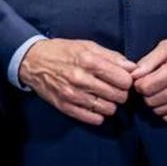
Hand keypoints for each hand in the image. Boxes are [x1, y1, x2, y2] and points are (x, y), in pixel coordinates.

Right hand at [18, 38, 135, 125]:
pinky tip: (93, 104)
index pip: (124, 80)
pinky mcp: (66, 107)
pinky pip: (94, 119)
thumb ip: (112, 56)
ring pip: (109, 109)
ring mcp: (72, 95)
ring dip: (109, 104)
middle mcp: (80, 78)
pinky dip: (98, 114)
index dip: (126, 80)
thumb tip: (133, 68)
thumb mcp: (87, 46)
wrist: (32, 61)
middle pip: (119, 96)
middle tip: (113, 88)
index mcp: (88, 60)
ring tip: (102, 96)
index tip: (121, 79)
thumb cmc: (63, 51)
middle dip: (120, 93)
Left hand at [132, 33, 166, 122]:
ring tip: (158, 90)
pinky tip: (166, 99)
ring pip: (161, 110)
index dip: (138, 83)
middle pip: (153, 100)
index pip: (149, 86)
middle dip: (145, 93)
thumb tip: (134, 75)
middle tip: (148, 84)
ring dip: (154, 102)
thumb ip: (150, 60)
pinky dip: (165, 110)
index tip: (140, 78)